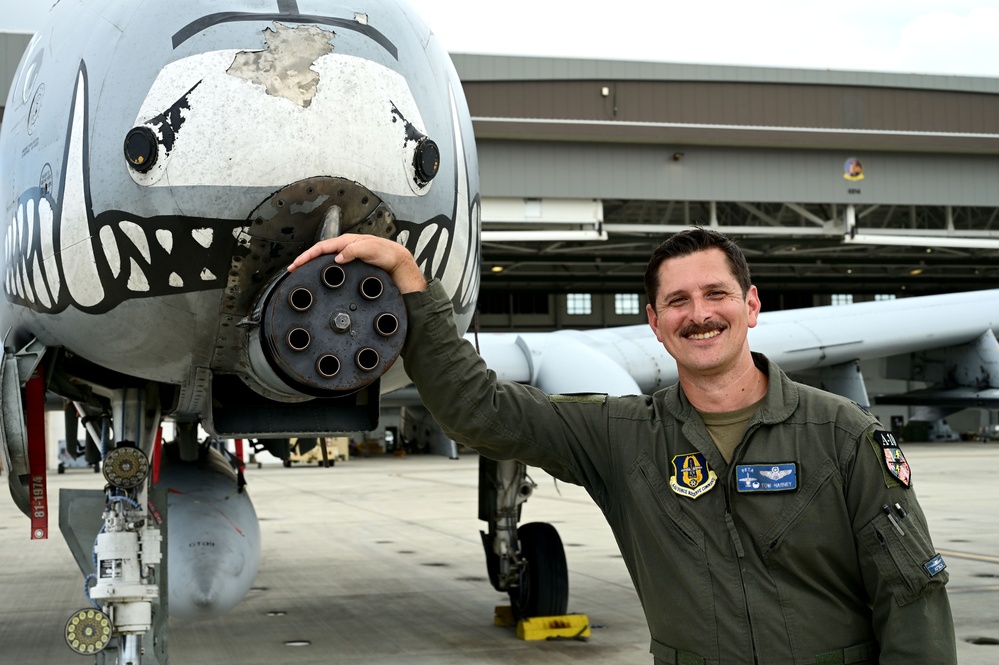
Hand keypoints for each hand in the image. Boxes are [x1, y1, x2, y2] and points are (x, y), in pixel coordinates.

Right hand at [288, 234, 427, 293]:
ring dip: (312, 265)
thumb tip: (337, 257)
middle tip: (293, 269)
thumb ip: (355, 251)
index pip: (323, 247)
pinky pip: (333, 267)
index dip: (308, 255)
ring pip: (325, 259)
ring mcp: (348, 258)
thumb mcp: (373, 249)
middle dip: (305, 260)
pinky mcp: (351, 267)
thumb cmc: (389, 255)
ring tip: (301, 272)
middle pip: (320, 253)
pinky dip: (322, 270)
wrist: (399, 265)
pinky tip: (319, 276)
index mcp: (348, 242)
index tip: (297, 264)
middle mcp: (346, 249)